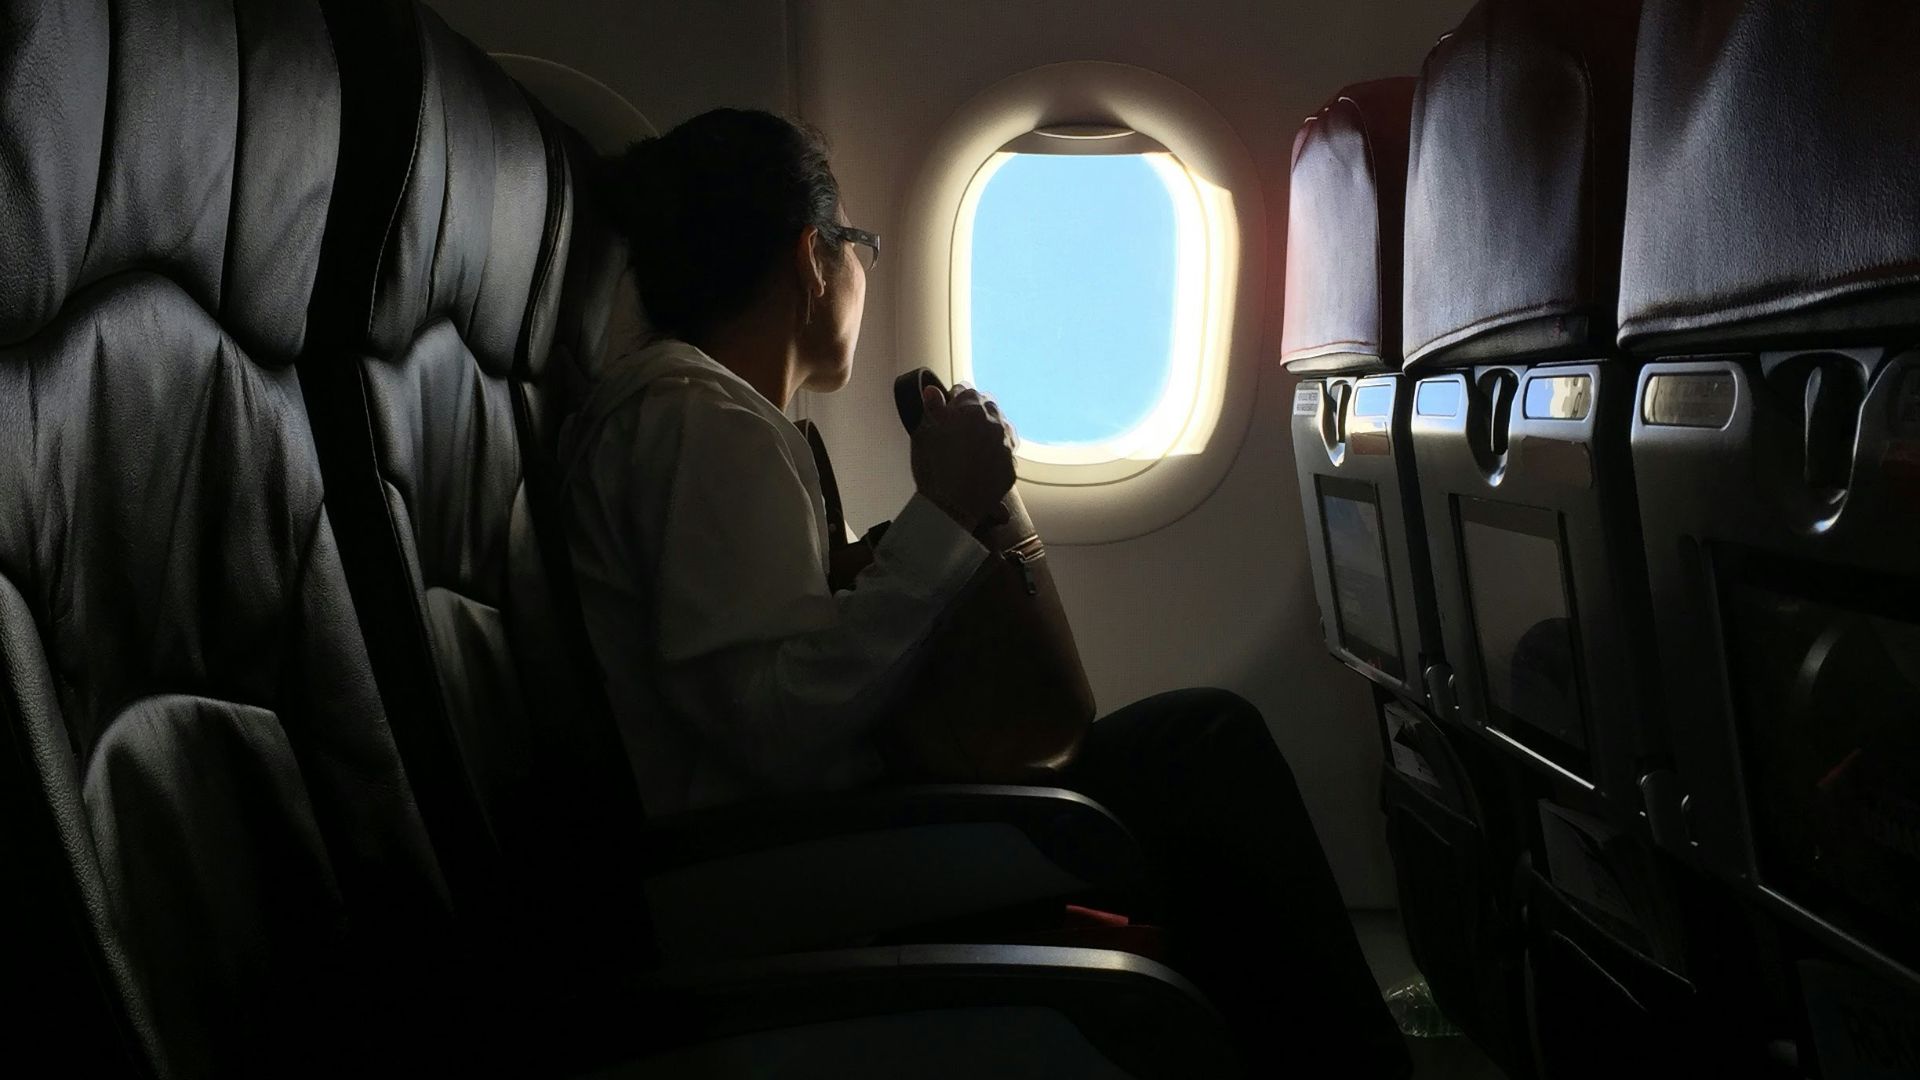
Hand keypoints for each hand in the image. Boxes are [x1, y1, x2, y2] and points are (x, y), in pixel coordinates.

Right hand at [912, 382, 1016, 531]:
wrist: (954, 508)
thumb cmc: (934, 470)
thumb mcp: (924, 435)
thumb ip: (932, 409)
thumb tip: (933, 391)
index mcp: (971, 409)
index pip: (964, 390)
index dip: (953, 399)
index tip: (946, 408)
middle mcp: (994, 422)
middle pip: (986, 405)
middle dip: (974, 411)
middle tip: (959, 424)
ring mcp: (1006, 444)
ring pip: (1000, 425)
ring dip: (989, 428)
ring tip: (974, 441)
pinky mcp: (1012, 466)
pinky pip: (1006, 450)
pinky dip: (997, 451)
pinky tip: (985, 460)